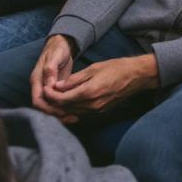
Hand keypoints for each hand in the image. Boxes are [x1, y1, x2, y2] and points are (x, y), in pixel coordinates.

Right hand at [31, 35, 75, 115]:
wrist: (60, 46)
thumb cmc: (57, 49)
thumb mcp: (55, 56)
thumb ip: (50, 69)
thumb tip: (49, 85)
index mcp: (36, 79)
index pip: (37, 100)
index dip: (47, 108)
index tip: (61, 111)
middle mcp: (39, 86)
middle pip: (43, 107)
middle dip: (55, 114)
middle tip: (71, 117)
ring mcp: (46, 89)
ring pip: (49, 107)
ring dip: (60, 114)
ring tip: (74, 118)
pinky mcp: (54, 91)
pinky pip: (56, 104)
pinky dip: (64, 109)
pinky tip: (75, 113)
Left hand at [44, 54, 159, 122]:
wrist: (136, 76)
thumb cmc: (116, 68)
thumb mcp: (93, 69)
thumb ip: (74, 79)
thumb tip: (58, 86)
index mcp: (89, 92)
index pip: (63, 99)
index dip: (51, 95)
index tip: (45, 89)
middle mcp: (92, 105)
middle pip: (66, 109)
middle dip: (54, 103)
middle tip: (46, 95)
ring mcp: (97, 110)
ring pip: (73, 112)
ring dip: (62, 107)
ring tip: (54, 98)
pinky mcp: (101, 111)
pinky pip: (82, 112)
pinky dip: (72, 108)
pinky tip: (68, 103)